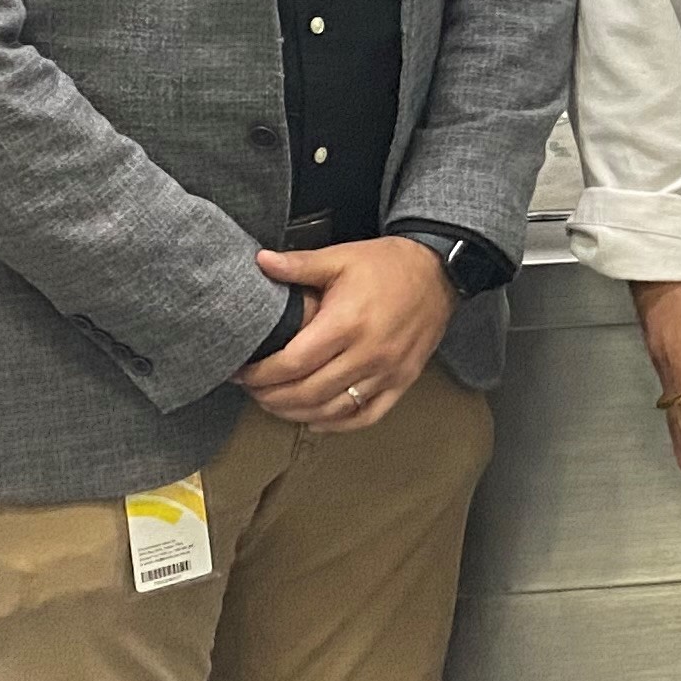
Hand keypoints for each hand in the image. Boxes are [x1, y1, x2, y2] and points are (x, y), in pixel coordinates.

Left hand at [242, 239, 454, 432]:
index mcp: (346, 323)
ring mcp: (387, 372)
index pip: (293, 363)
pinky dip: (336, 424)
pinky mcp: (403, 381)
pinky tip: (315, 419)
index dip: (261, 375)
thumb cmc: (387, 264)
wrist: (439, 272)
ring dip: (297, 413)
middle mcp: (367, 353)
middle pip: (308, 392)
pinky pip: (366, 415)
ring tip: (274, 404)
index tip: (241, 374)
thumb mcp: (341, 257)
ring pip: (333, 409)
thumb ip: (299, 264)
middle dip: (271, 397)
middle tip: (252, 391)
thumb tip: (259, 261)